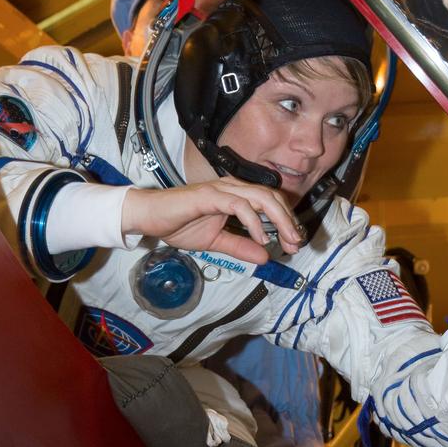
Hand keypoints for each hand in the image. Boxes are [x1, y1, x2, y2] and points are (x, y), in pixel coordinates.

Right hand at [122, 178, 304, 263]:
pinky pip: (239, 205)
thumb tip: (264, 258)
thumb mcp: (216, 242)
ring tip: (285, 239)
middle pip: (271, 197)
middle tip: (296, 242)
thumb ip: (240, 247)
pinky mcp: (210, 195)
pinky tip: (260, 237)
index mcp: (235, 196)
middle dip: (288, 221)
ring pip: (260, 197)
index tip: (293, 242)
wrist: (150, 217)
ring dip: (278, 219)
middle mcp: (232, 188)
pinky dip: (253, 221)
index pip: (270, 203)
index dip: (286, 221)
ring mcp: (221, 190)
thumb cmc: (178, 224)